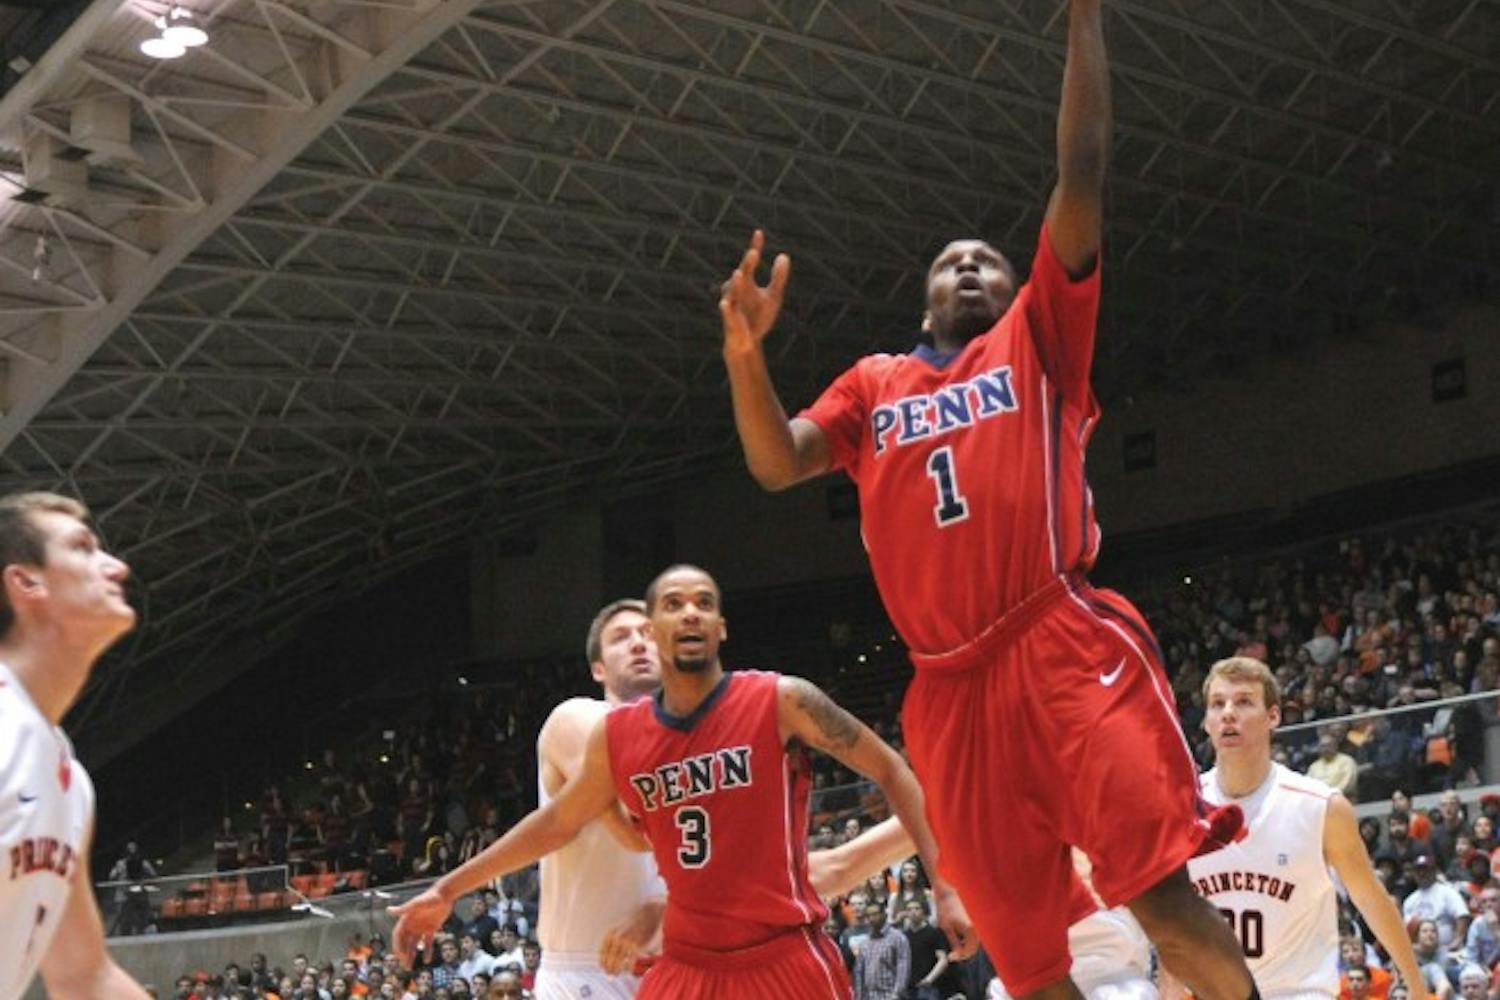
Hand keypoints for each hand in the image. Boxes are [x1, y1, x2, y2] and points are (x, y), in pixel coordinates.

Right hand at [387, 888, 448, 967]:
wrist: (446, 895)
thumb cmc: (430, 897)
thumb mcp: (417, 904)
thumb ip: (403, 909)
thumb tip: (388, 910)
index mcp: (406, 919)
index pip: (398, 936)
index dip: (398, 946)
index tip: (400, 956)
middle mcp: (412, 925)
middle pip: (405, 943)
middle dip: (403, 955)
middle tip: (404, 966)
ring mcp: (421, 928)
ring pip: (414, 945)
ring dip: (412, 956)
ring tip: (410, 967)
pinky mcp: (431, 929)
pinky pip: (427, 943)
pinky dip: (427, 951)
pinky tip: (426, 960)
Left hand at [599, 899, 664, 973]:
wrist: (648, 914)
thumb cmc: (634, 922)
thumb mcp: (619, 927)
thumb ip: (613, 939)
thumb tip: (609, 954)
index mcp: (610, 934)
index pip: (602, 953)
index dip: (602, 962)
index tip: (603, 967)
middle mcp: (617, 938)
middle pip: (609, 959)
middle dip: (609, 968)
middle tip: (610, 973)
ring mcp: (627, 942)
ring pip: (618, 962)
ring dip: (616, 970)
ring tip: (617, 974)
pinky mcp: (637, 946)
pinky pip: (630, 961)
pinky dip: (628, 968)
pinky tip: (628, 970)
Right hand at [719, 229, 789, 354]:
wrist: (748, 342)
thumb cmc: (759, 317)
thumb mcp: (773, 296)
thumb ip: (778, 277)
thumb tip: (784, 255)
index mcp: (747, 282)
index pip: (750, 262)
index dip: (755, 247)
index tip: (759, 232)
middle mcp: (737, 290)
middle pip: (742, 274)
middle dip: (747, 264)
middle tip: (754, 252)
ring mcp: (732, 304)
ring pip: (732, 292)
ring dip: (735, 283)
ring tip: (739, 273)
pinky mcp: (730, 320)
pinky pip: (726, 313)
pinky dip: (726, 308)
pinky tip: (724, 303)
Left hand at [932, 879, 976, 959]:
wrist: (948, 891)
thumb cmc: (945, 906)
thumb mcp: (946, 928)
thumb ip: (954, 943)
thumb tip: (956, 956)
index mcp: (970, 929)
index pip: (969, 950)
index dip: (960, 956)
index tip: (951, 957)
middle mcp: (977, 926)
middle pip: (974, 947)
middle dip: (964, 952)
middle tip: (953, 953)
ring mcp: (977, 922)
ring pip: (975, 941)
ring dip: (966, 945)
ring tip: (955, 944)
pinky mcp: (976, 919)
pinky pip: (975, 933)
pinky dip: (968, 938)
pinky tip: (960, 936)